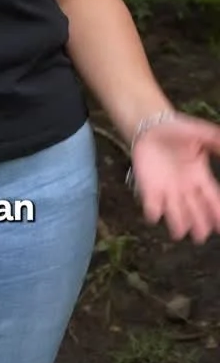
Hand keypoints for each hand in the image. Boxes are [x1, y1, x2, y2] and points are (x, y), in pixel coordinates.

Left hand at [130, 113, 219, 242]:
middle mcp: (185, 187)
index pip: (211, 197)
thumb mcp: (199, 133)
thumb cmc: (176, 130)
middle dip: (198, 224)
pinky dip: (153, 210)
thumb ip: (216, 141)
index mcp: (199, 176)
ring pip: (176, 212)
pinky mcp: (149, 188)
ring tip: (180, 232)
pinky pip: (152, 204)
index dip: (216, 211)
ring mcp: (167, 190)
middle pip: (195, 210)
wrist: (150, 126)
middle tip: (200, 236)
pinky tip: (154, 214)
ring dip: (178, 223)